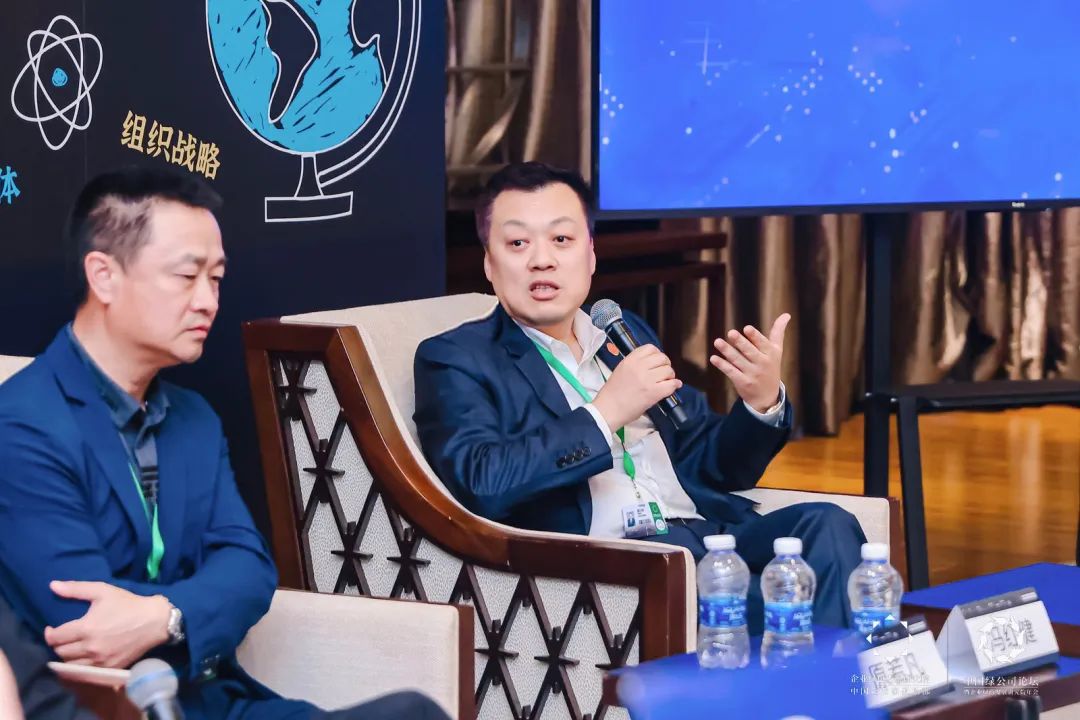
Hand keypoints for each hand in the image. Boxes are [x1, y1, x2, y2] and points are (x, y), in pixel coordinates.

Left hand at [45, 581, 170, 668]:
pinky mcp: (109, 668)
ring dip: (67, 657)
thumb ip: (76, 589)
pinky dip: (80, 667)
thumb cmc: (128, 604)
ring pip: (70, 666)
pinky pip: (85, 673)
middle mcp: (90, 648)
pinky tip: (83, 658)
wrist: (155, 621)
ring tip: (71, 648)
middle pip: (60, 653)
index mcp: (86, 628)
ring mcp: (100, 661)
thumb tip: (52, 585)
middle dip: (57, 645)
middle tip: (63, 638)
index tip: (52, 629)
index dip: (49, 633)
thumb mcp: (103, 591)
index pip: (54, 638)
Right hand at [593, 344, 682, 430]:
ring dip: (670, 376)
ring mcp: (647, 379)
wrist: (609, 409)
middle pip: (662, 358)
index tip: (657, 362)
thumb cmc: (613, 392)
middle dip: (666, 365)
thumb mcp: (621, 370)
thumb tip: (653, 364)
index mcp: (630, 360)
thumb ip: (635, 364)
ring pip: (668, 370)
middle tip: (663, 373)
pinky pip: (671, 384)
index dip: (657, 354)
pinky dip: (675, 385)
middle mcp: (639, 367)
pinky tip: (673, 386)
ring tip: (666, 381)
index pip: (650, 348)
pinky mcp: (653, 393)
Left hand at [710, 314, 789, 413]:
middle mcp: (762, 364)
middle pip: (749, 351)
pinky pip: (731, 372)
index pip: (763, 343)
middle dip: (740, 342)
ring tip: (717, 341)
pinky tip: (714, 358)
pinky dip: (722, 365)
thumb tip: (786, 314)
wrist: (768, 397)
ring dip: (727, 351)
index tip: (747, 328)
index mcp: (771, 354)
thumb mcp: (777, 351)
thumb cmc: (771, 368)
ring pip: (738, 360)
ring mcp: (752, 374)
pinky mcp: (743, 382)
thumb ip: (778, 332)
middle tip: (731, 333)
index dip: (755, 336)